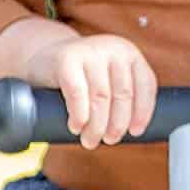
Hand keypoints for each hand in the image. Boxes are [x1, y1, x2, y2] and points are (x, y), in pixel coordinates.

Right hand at [25, 31, 156, 149]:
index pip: (146, 85)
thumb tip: (134, 131)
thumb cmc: (82, 76)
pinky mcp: (67, 58)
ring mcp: (90, 51)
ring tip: (90, 140)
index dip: (143, 112)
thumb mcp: (108, 77)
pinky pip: (77, 93)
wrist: (44, 58)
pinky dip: (79, 115)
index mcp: (130, 54)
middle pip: (123, 94)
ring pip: (101, 97)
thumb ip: (122, 94)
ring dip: (97, 126)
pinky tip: (76, 127)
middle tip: (109, 140)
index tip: (135, 132)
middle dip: (118, 123)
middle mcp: (114, 48)